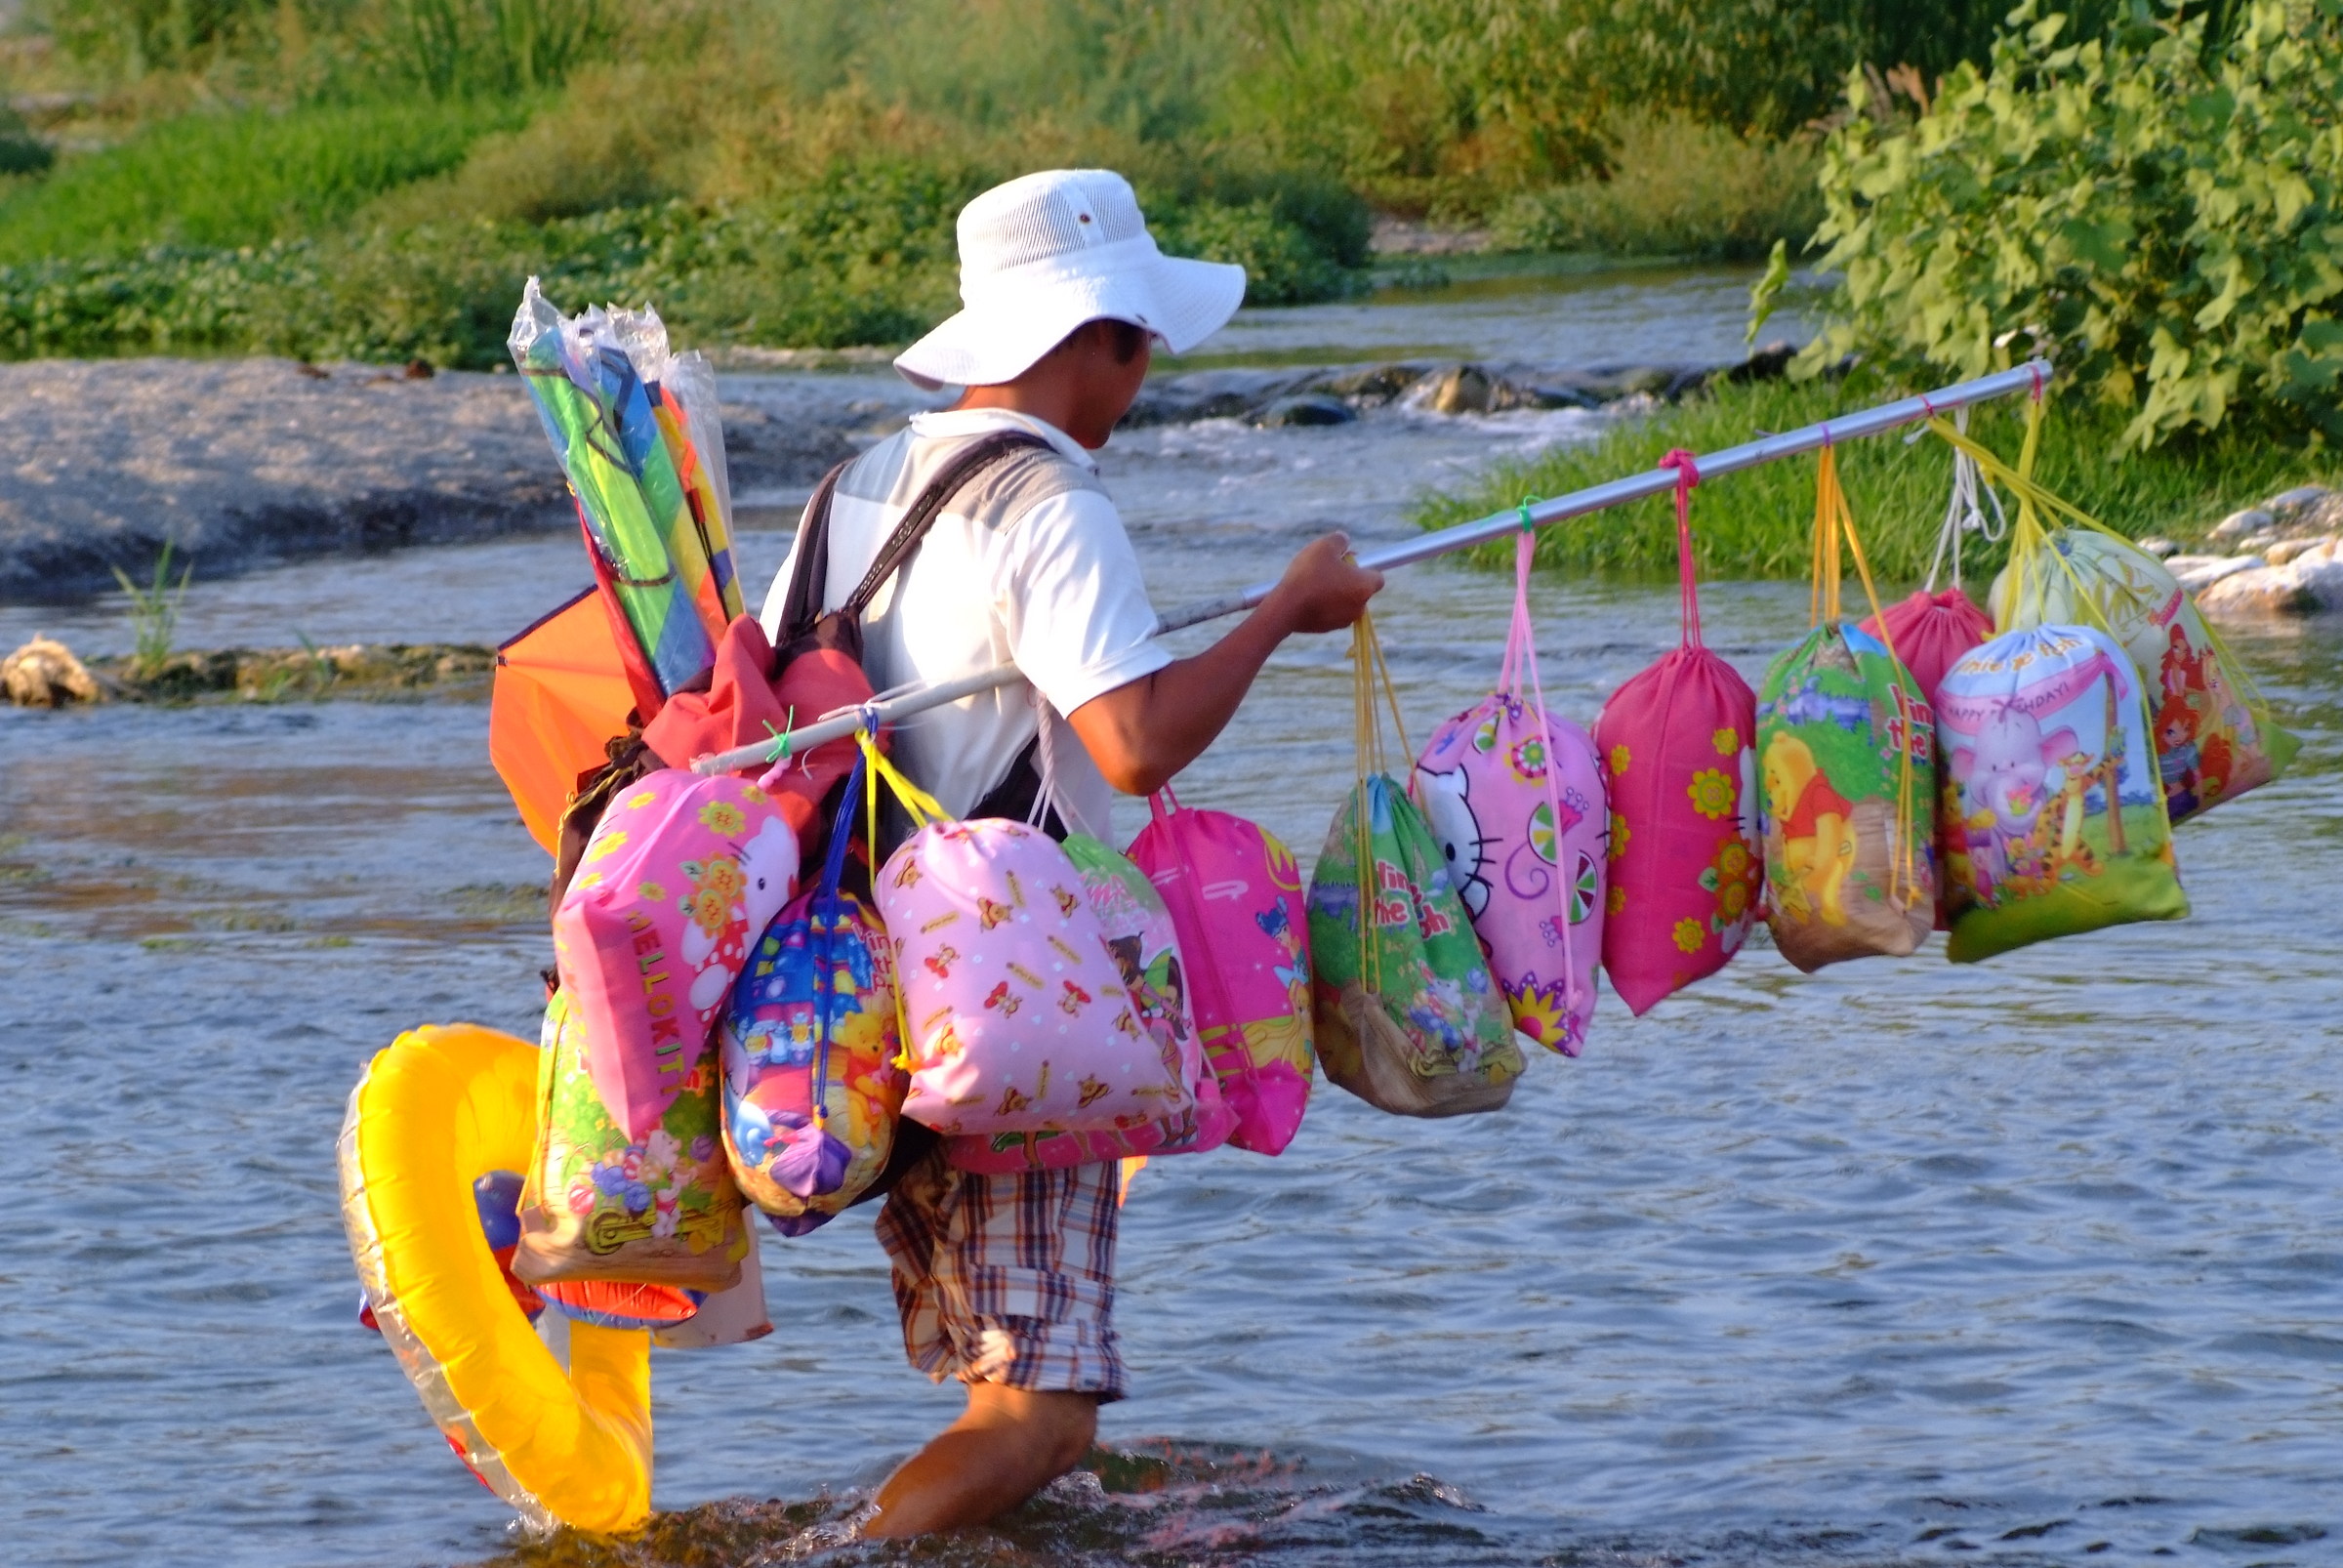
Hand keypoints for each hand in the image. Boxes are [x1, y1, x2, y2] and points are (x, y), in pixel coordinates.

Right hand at [1268, 532, 1383, 634]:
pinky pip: (1330, 612)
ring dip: (1335, 592)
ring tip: (1313, 582)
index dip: (1363, 566)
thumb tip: (1345, 540)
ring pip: (1344, 601)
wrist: (1286, 608)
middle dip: (1347, 579)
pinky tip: (1306, 596)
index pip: (1377, 576)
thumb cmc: (1309, 574)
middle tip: (1326, 569)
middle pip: (1359, 588)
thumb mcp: (1325, 546)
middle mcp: (1360, 606)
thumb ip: (1340, 540)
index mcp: (1365, 586)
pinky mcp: (1328, 628)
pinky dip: (1323, 604)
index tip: (1346, 561)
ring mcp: (1344, 620)